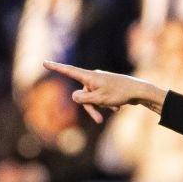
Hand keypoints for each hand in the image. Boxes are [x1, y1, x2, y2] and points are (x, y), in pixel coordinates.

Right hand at [40, 59, 165, 122]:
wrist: (139, 91)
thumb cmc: (119, 93)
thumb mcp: (98, 99)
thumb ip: (82, 99)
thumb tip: (73, 96)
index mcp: (89, 76)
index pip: (68, 71)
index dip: (56, 68)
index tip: (44, 62)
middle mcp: (93, 77)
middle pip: (82, 94)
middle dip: (89, 107)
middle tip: (99, 119)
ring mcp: (100, 82)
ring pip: (93, 98)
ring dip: (100, 107)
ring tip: (114, 108)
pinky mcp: (107, 87)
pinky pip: (101, 97)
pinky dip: (107, 103)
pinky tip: (117, 107)